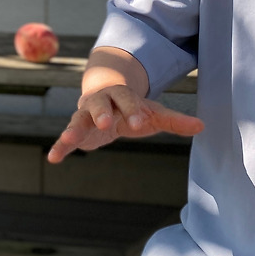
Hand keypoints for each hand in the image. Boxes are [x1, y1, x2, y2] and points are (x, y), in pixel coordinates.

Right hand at [48, 85, 203, 162]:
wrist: (105, 99)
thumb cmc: (132, 109)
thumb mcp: (152, 113)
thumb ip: (174, 121)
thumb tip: (202, 127)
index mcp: (121, 96)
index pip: (127, 99)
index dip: (133, 109)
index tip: (141, 121)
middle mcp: (100, 102)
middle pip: (99, 104)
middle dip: (101, 112)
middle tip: (105, 122)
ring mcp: (85, 116)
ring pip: (78, 119)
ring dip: (74, 128)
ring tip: (68, 139)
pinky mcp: (77, 131)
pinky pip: (66, 139)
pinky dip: (59, 148)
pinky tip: (52, 159)